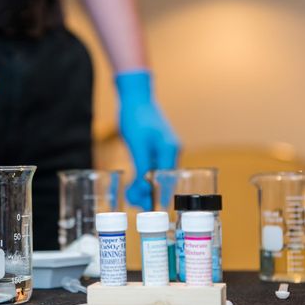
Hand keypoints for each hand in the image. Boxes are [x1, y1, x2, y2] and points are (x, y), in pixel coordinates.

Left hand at [116, 70, 179, 210]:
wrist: (134, 95)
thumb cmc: (135, 116)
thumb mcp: (137, 144)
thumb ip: (143, 167)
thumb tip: (146, 190)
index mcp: (170, 151)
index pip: (167, 182)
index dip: (156, 197)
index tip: (146, 210)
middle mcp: (171, 151)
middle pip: (163, 180)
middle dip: (150, 194)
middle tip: (136, 206)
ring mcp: (164, 148)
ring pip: (157, 174)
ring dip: (146, 186)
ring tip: (132, 198)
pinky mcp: (156, 146)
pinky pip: (152, 166)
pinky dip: (144, 176)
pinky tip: (135, 184)